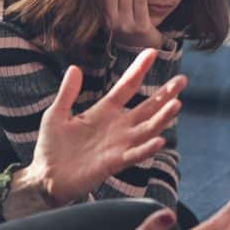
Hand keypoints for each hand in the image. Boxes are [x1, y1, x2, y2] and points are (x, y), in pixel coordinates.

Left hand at [16, 48, 185, 211]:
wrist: (46, 177)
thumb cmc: (51, 147)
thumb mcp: (56, 114)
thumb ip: (67, 92)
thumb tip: (75, 67)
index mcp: (104, 111)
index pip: (127, 86)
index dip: (139, 69)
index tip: (152, 51)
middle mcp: (117, 126)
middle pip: (147, 107)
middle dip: (165, 94)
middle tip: (183, 80)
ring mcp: (118, 144)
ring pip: (147, 128)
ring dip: (163, 118)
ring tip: (177, 104)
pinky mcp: (114, 162)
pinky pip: (135, 154)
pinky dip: (148, 148)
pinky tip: (161, 139)